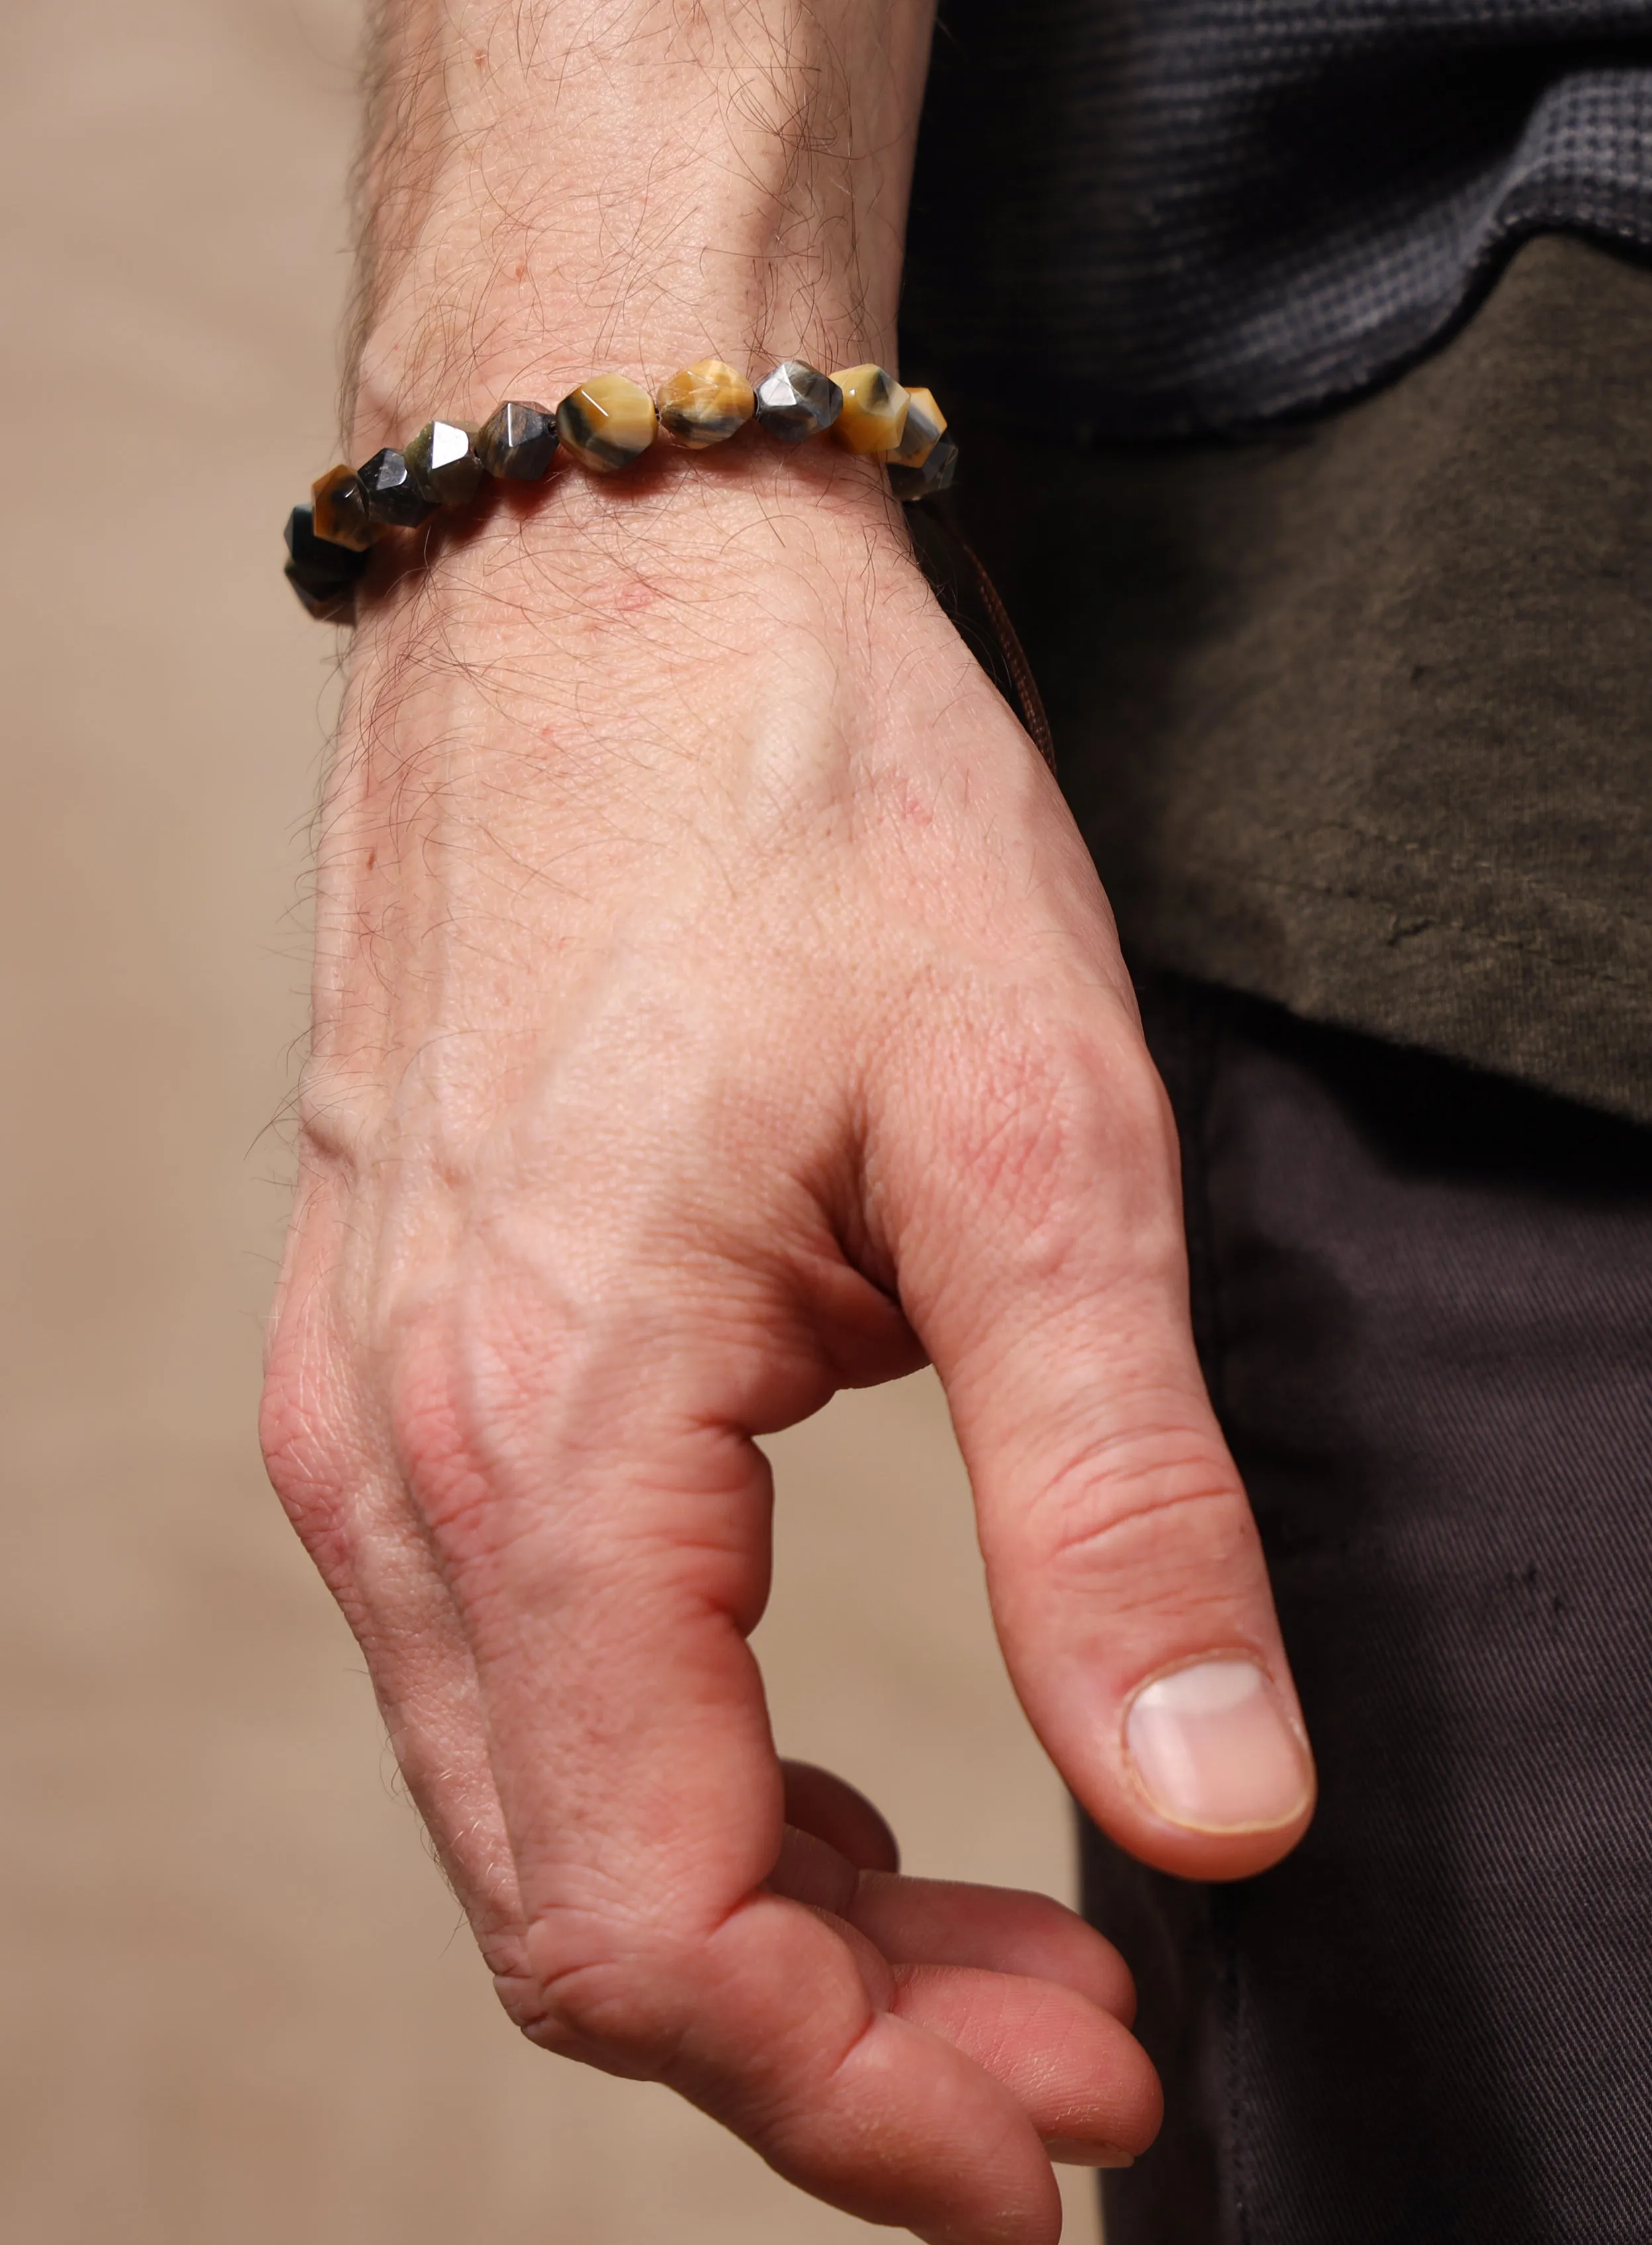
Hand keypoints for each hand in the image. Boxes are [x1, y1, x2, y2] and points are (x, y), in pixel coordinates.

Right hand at [262, 449, 1313, 2242]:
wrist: (611, 577)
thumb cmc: (803, 810)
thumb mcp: (1034, 1147)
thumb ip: (1111, 1502)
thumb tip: (1209, 1807)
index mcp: (540, 1442)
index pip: (653, 1919)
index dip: (865, 2092)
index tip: (1068, 2134)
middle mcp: (396, 1464)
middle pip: (574, 1903)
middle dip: (831, 2042)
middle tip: (1079, 2050)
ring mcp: (369, 1409)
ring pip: (536, 1801)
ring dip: (759, 1917)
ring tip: (989, 1923)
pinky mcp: (399, 1351)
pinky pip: (514, 1663)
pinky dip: (677, 1772)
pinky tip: (826, 1761)